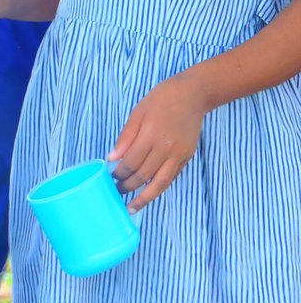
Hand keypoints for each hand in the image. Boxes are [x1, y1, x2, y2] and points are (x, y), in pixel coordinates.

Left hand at [108, 75, 206, 212]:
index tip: (109, 177)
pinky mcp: (187, 157)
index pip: (131, 162)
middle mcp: (167, 148)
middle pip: (144, 175)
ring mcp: (179, 154)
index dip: (119, 173)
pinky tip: (149, 194)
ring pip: (160, 183)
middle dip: (128, 186)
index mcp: (151, 135)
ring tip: (132, 207)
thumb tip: (112, 158)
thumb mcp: (137, 112)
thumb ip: (125, 137)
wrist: (192, 96)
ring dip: (145, 197)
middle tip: (116, 192)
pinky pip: (171, 177)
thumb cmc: (161, 100)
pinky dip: (159, 187)